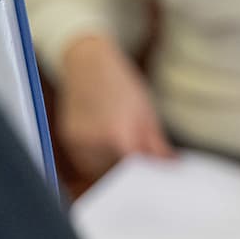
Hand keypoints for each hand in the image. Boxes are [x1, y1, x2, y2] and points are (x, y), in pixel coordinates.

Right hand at [57, 34, 172, 178]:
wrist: (89, 63)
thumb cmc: (121, 84)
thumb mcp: (147, 114)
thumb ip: (157, 146)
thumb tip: (171, 167)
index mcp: (117, 134)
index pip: (134, 170)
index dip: (147, 175)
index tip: (157, 175)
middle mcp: (93, 141)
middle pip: (116, 173)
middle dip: (131, 171)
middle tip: (143, 160)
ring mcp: (77, 141)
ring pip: (99, 170)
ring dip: (114, 167)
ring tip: (123, 145)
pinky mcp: (68, 139)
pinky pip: (86, 161)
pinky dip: (99, 159)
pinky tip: (108, 142)